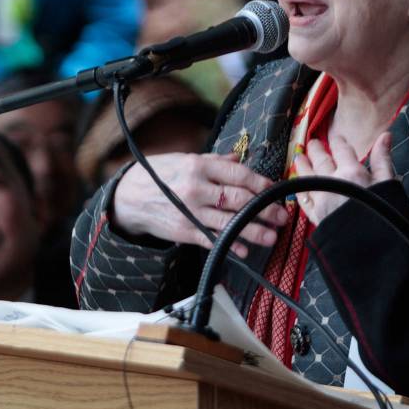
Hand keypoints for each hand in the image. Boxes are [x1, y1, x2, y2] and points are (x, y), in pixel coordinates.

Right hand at [112, 152, 289, 256]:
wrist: (127, 197)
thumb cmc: (159, 175)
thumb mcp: (184, 159)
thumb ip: (214, 161)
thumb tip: (239, 158)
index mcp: (199, 166)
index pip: (238, 175)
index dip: (262, 183)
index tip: (276, 190)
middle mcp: (196, 189)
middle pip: (239, 200)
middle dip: (264, 209)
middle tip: (282, 216)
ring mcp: (190, 212)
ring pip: (229, 223)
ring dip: (254, 231)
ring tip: (272, 236)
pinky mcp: (184, 231)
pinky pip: (212, 240)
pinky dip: (230, 246)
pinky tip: (245, 250)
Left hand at [293, 132, 394, 224]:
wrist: (372, 246)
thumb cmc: (384, 215)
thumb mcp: (388, 184)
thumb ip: (383, 159)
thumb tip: (385, 135)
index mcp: (352, 173)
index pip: (341, 150)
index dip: (338, 141)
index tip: (335, 137)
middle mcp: (333, 183)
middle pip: (321, 160)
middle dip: (316, 149)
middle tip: (312, 143)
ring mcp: (321, 199)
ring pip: (307, 177)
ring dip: (303, 165)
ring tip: (299, 157)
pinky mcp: (316, 216)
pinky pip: (303, 199)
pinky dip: (300, 190)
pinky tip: (297, 185)